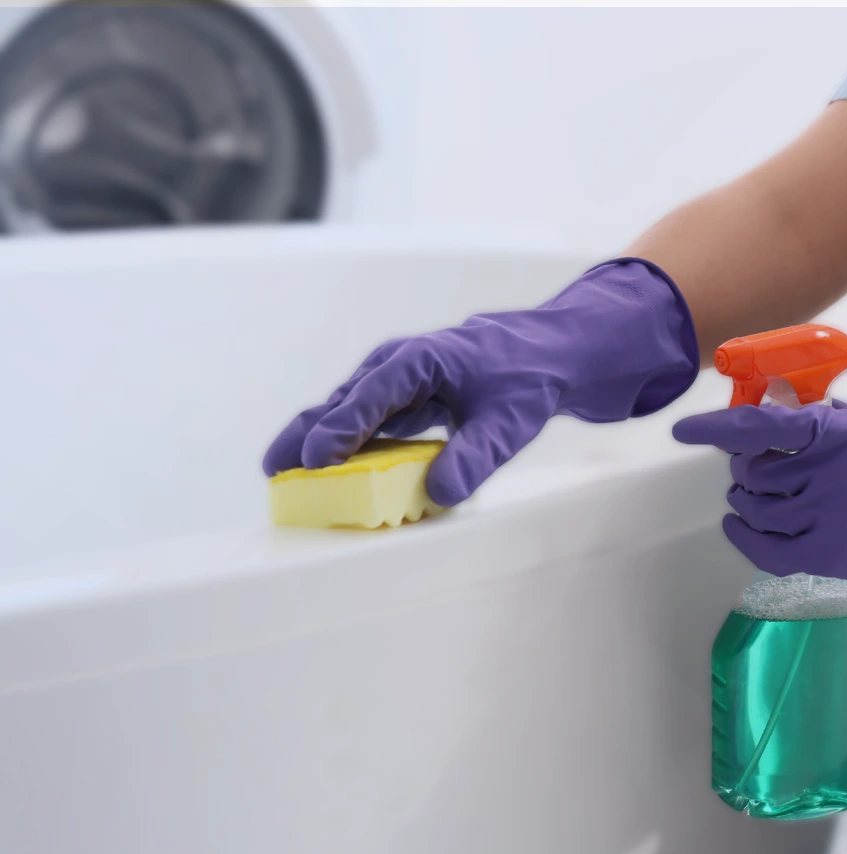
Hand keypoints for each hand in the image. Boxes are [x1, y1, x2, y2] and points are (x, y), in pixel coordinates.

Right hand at [262, 258, 696, 505]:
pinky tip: (333, 471)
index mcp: (422, 360)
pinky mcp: (411, 400)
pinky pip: (370, 422)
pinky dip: (350, 444)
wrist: (557, 351)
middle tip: (273, 470)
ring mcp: (404, 382)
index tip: (314, 459)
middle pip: (345, 401)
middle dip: (308, 434)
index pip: (371, 397)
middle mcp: (403, 366)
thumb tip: (439, 492)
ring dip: (321, 440)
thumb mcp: (511, 419)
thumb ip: (477, 456)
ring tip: (284, 475)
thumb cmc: (532, 375)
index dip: (339, 429)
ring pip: (351, 411)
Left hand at [671, 401, 846, 608]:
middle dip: (745, 465)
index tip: (685, 430)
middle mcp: (823, 475)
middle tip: (756, 463)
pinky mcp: (824, 555)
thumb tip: (761, 414)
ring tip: (761, 492)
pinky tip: (738, 523)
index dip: (713, 428)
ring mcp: (822, 518)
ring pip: (754, 506)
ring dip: (747, 497)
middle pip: (751, 471)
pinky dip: (742, 532)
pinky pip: (763, 547)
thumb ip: (810, 419)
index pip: (755, 427)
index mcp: (832, 432)